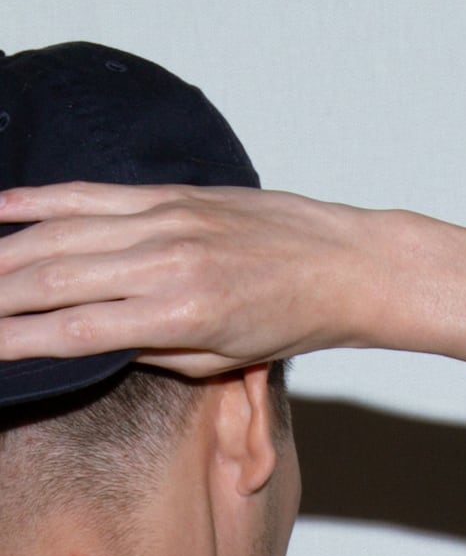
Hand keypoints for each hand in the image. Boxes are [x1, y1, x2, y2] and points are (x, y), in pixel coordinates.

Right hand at [0, 180, 378, 378]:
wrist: (341, 266)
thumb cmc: (288, 323)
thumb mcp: (223, 360)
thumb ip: (156, 351)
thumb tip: (92, 341)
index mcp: (178, 315)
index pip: (76, 332)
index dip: (20, 341)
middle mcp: (163, 263)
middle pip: (55, 280)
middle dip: (2, 299)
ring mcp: (164, 221)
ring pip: (62, 235)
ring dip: (8, 256)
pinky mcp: (169, 195)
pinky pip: (90, 196)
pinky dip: (38, 201)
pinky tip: (0, 210)